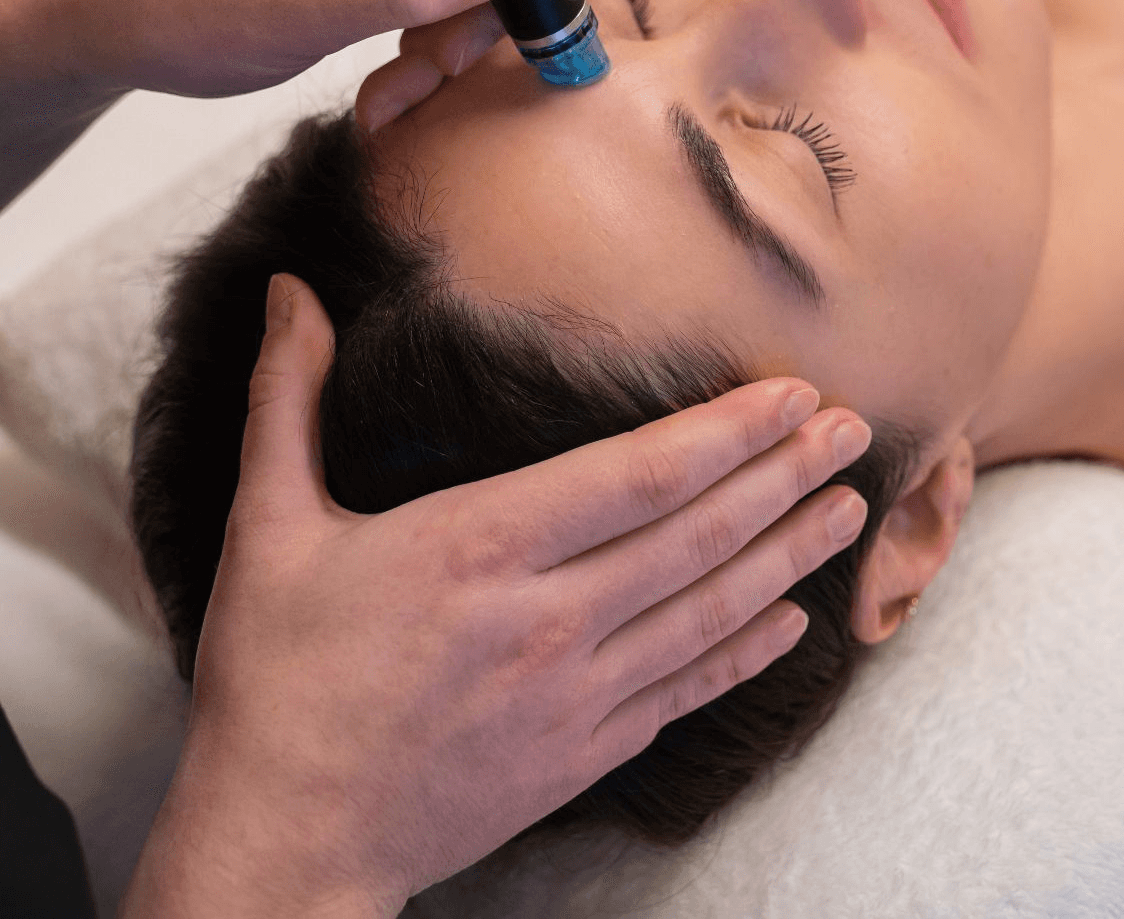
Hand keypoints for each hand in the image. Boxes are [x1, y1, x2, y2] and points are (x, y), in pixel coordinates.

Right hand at [123, 276, 869, 917]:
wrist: (289, 836)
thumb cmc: (278, 679)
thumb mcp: (267, 524)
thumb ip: (288, 400)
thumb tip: (288, 293)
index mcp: (478, 547)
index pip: (635, 476)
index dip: (725, 432)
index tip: (791, 393)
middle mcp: (546, 618)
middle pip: (696, 536)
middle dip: (784, 477)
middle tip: (851, 432)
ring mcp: (575, 693)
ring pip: (710, 612)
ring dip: (790, 557)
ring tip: (851, 509)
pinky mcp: (584, 753)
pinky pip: (688, 692)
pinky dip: (749, 653)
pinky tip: (796, 621)